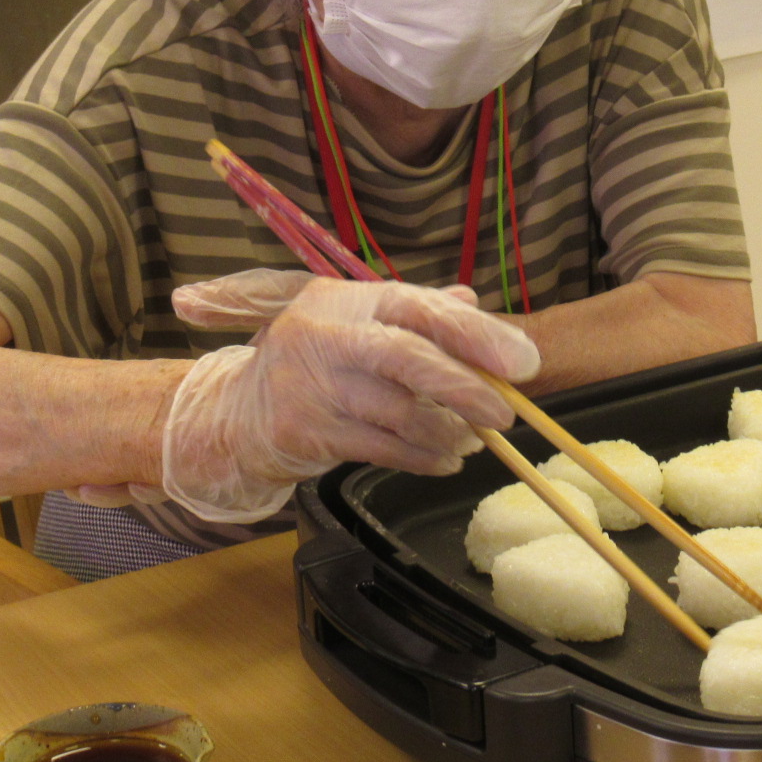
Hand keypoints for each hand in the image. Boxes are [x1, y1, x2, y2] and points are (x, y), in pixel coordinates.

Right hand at [157, 277, 539, 521]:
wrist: (240, 411)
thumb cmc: (318, 363)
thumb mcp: (360, 325)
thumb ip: (417, 313)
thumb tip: (473, 301)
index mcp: (349, 300)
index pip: (418, 306)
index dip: (474, 332)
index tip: (521, 361)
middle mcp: (326, 334)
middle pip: (407, 356)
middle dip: (465, 387)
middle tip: (505, 413)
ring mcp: (311, 384)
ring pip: (396, 411)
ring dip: (446, 431)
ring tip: (472, 440)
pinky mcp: (304, 431)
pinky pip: (380, 449)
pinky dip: (421, 458)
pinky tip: (444, 461)